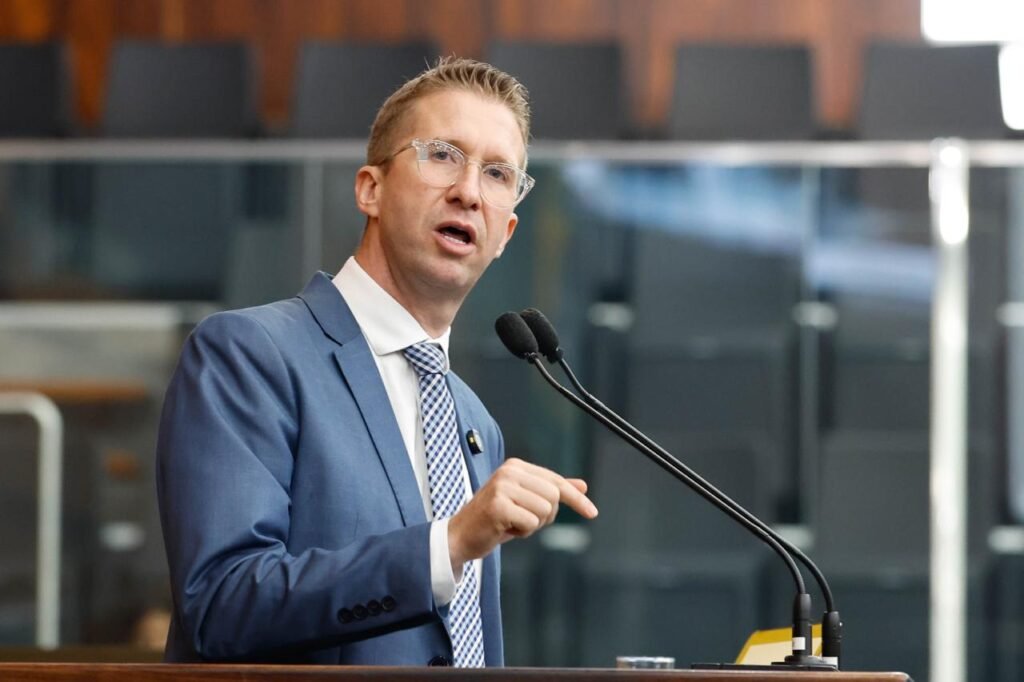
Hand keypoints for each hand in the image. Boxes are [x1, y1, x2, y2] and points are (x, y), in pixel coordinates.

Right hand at [447, 457, 597, 567]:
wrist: (460, 535)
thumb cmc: (495, 519)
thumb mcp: (526, 501)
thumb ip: (552, 491)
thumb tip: (582, 485)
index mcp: (516, 466)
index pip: (556, 481)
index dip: (576, 499)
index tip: (592, 512)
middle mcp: (509, 471)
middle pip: (554, 497)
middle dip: (545, 516)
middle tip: (524, 521)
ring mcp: (502, 487)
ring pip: (545, 511)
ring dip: (533, 525)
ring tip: (512, 523)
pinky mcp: (497, 506)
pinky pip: (531, 523)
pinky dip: (522, 533)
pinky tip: (504, 529)